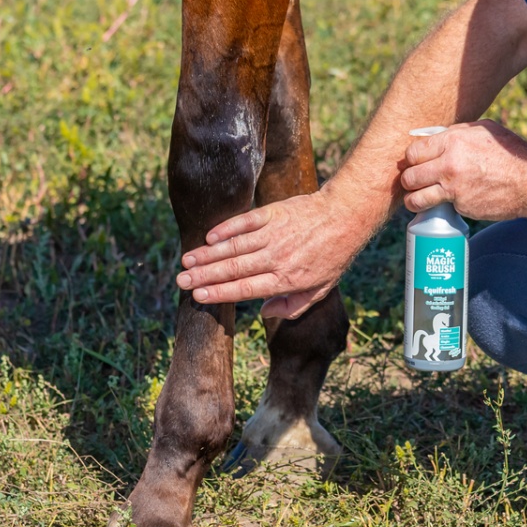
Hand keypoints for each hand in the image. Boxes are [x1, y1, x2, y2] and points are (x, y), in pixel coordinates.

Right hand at [176, 189, 360, 318]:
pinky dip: (226, 229)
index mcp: (286, 279)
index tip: (199, 295)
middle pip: (234, 268)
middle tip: (181, 280)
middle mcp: (277, 257)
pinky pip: (244, 222)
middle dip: (204, 275)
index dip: (220, 292)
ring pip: (234, 246)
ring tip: (186, 260)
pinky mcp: (272, 214)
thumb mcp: (319, 290)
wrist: (345, 217)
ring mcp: (273, 234)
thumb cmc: (332, 256)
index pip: (246, 289)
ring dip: (208, 254)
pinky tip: (209, 237)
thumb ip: (292, 307)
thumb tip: (261, 312)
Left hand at [400, 120, 526, 218]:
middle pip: (409, 175)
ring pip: (415, 197)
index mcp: (453, 141)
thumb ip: (456, 132)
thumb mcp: (484, 130)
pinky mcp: (461, 206)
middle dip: (410, 179)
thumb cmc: (509, 153)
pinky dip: (439, 207)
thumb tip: (434, 135)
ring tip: (418, 198)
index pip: (413, 152)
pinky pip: (439, 207)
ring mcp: (454, 188)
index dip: (412, 159)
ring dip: (414, 199)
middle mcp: (449, 164)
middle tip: (415, 181)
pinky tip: (446, 203)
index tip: (416, 163)